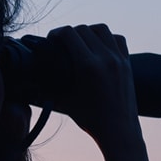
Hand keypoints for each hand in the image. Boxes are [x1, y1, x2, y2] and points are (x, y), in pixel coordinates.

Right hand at [45, 24, 141, 153]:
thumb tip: (33, 76)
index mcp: (88, 66)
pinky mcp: (127, 64)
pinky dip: (107, 38)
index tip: (51, 41)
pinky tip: (99, 47)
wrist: (119, 132)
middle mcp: (105, 59)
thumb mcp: (65, 101)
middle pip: (83, 29)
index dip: (56, 33)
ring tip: (81, 41)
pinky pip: (118, 39)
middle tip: (63, 43)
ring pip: (101, 29)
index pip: (69, 33)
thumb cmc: (91, 120)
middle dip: (70, 33)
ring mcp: (118, 59)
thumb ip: (50, 85)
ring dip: (89, 31)